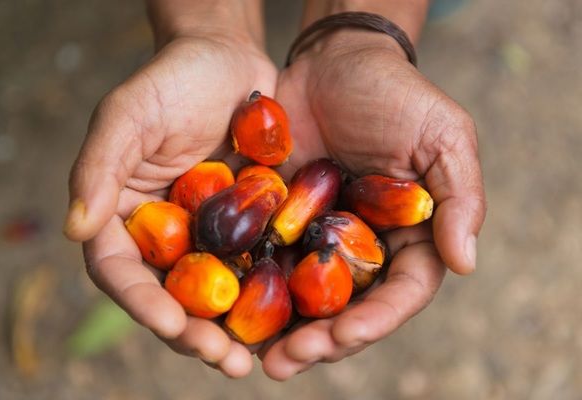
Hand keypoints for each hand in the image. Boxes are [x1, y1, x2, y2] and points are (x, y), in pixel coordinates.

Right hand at [64, 15, 276, 376]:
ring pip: (215, 290)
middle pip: (171, 293)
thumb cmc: (173, 78)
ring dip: (232, 327)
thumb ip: (99, 167)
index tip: (171, 324)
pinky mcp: (250, 225)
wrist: (229, 58)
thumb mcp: (129, 113)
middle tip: (224, 360)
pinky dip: (268, 293)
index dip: (142, 302)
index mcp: (124, 214)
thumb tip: (74, 230)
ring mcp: (209, 233)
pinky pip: (256, 264)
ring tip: (254, 358)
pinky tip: (289, 316)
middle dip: (193, 331)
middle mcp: (165, 232)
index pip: (121, 270)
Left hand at [259, 30, 485, 379]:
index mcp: (410, 236)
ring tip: (255, 356)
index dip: (374, 320)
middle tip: (285, 362)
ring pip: (303, 297)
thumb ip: (459, 199)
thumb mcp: (443, 137)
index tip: (343, 335)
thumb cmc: (396, 95)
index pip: (400, 292)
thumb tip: (464, 263)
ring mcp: (320, 238)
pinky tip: (229, 311)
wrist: (334, 62)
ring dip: (281, 331)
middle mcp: (364, 247)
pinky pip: (267, 262)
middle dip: (320, 340)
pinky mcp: (281, 222)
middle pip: (346, 308)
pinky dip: (252, 289)